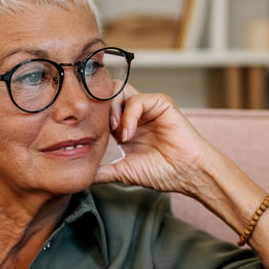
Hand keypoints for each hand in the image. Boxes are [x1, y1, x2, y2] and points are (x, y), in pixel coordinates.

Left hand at [94, 86, 214, 196]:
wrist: (186, 173)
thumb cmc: (162, 173)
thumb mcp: (123, 172)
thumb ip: (102, 172)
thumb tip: (81, 178)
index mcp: (124, 128)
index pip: (99, 111)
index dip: (90, 119)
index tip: (85, 135)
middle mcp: (134, 115)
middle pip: (106, 96)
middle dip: (98, 110)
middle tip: (99, 130)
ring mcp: (147, 108)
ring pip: (118, 91)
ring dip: (112, 109)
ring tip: (115, 131)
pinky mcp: (160, 103)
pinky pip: (137, 99)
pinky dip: (129, 115)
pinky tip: (128, 133)